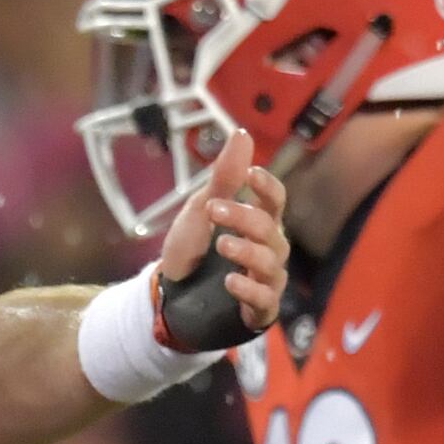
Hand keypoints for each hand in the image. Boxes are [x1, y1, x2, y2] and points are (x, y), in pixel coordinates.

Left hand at [153, 127, 288, 348]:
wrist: (168, 296)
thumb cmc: (191, 250)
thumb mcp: (201, 210)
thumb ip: (224, 177)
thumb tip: (241, 133)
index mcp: (258, 222)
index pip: (276, 200)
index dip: (268, 187)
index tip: (249, 174)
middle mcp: (268, 249)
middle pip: (271, 229)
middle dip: (245, 217)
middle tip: (214, 210)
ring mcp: (264, 280)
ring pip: (271, 263)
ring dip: (247, 251)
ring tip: (222, 244)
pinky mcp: (257, 310)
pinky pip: (264, 299)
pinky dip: (248, 289)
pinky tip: (229, 281)